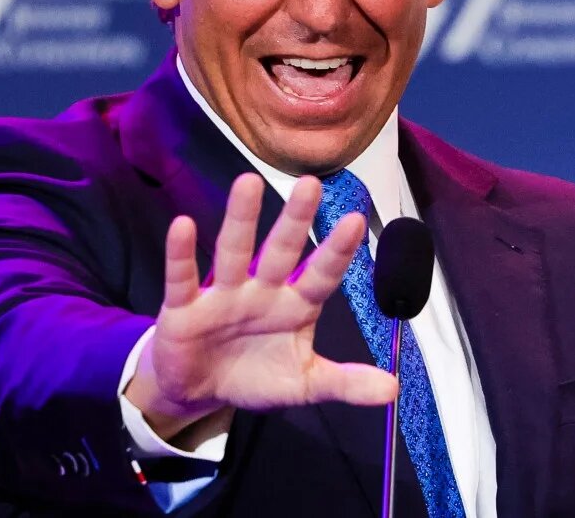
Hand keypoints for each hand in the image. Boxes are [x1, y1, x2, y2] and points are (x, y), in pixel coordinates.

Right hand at [124, 173, 397, 440]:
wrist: (200, 392)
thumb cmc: (256, 375)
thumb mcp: (304, 384)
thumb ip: (345, 382)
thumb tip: (393, 391)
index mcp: (295, 306)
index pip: (321, 275)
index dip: (337, 251)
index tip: (356, 221)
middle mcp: (262, 291)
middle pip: (281, 251)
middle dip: (295, 220)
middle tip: (311, 184)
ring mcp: (224, 295)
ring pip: (233, 251)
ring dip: (241, 219)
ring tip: (248, 182)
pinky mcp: (185, 308)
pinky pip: (183, 278)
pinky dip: (181, 253)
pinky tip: (183, 225)